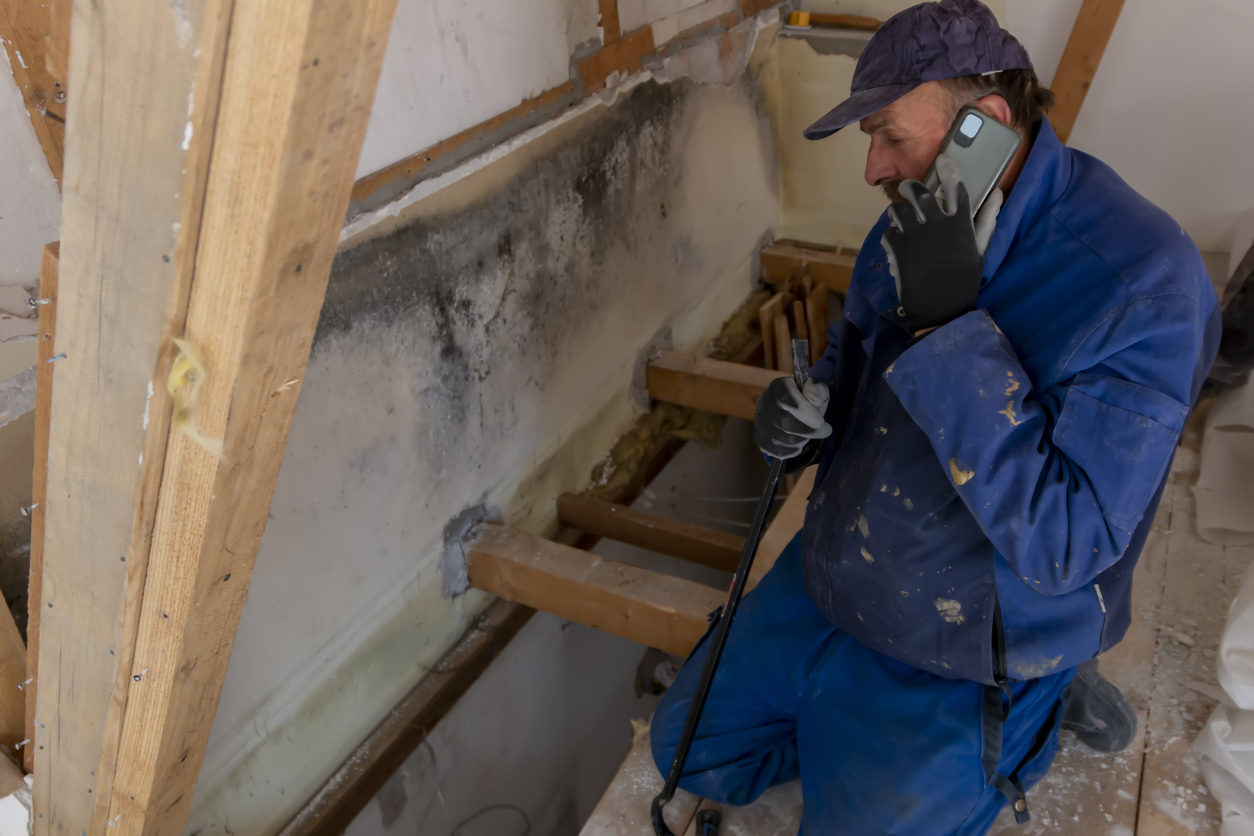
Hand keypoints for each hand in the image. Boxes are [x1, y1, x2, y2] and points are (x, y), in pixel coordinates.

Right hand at [753, 377, 831, 458]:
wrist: (785, 409)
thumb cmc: (804, 399)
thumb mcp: (814, 390)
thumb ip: (817, 390)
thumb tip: (813, 397)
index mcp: (778, 387)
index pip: (787, 399)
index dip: (805, 412)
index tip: (822, 422)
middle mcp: (765, 404)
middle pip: (785, 422)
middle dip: (809, 430)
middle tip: (824, 431)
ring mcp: (760, 422)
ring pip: (783, 439)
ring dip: (802, 440)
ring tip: (809, 435)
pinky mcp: (760, 438)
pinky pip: (777, 451)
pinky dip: (792, 450)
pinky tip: (798, 444)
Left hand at [881, 154, 1001, 331]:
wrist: (941, 309)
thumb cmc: (964, 279)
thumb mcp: (980, 249)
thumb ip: (987, 219)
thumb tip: (998, 194)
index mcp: (959, 223)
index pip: (955, 186)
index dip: (948, 169)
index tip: (943, 160)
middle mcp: (936, 224)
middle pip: (919, 192)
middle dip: (911, 186)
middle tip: (908, 188)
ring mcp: (914, 235)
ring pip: (898, 210)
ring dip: (897, 211)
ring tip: (899, 217)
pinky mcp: (897, 249)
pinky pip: (888, 232)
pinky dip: (890, 236)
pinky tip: (895, 244)